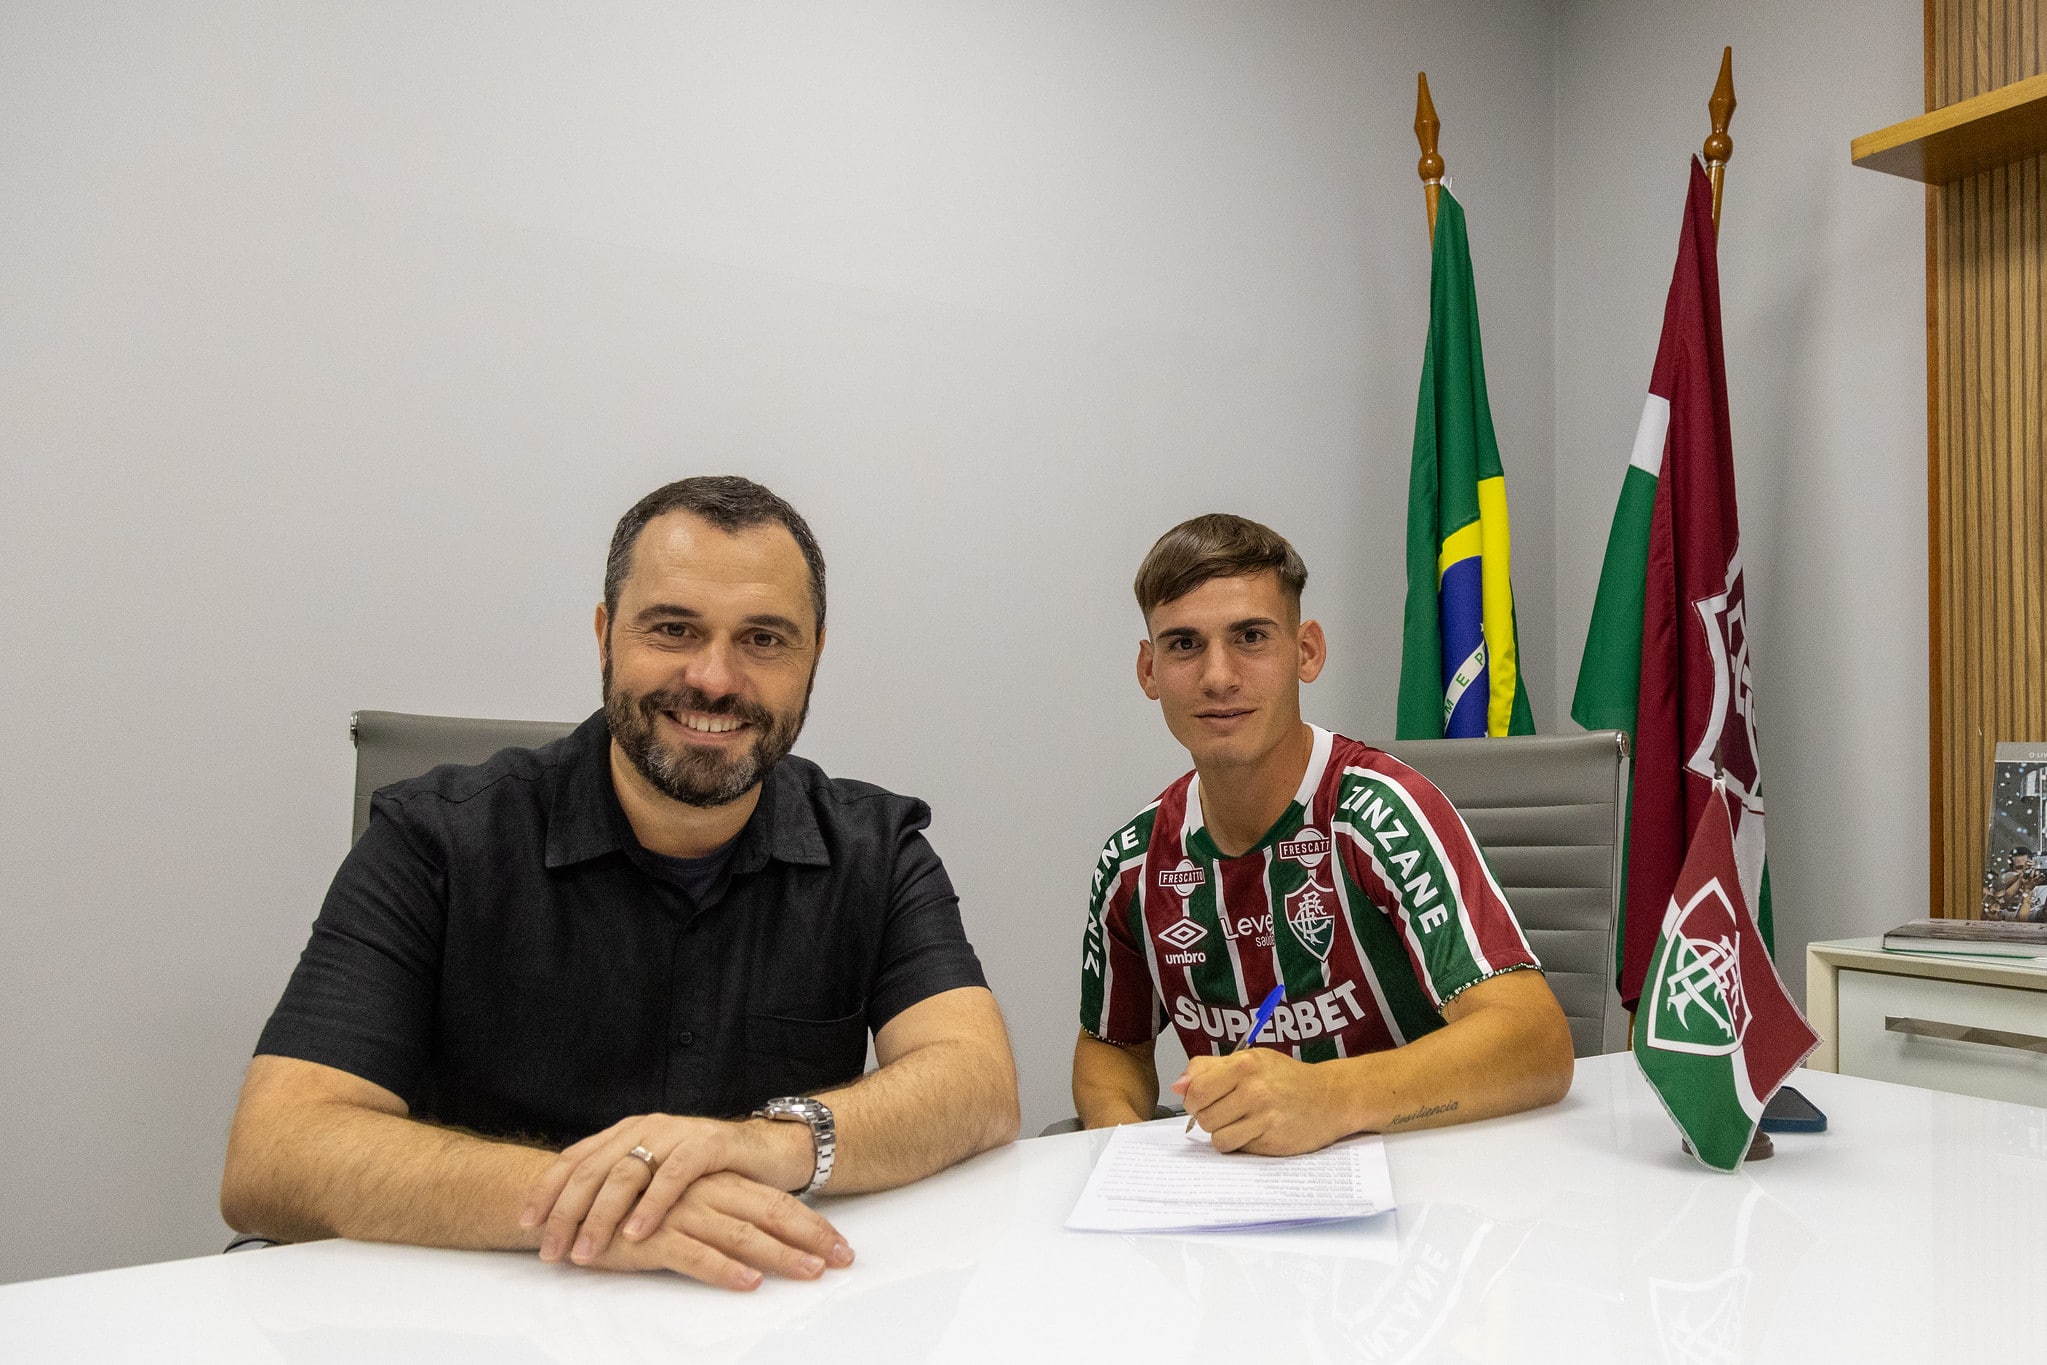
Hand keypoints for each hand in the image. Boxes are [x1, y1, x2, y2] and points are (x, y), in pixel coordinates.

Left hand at [522, 1112, 803, 1264]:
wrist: (767, 1149)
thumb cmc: (707, 1171)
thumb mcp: (655, 1174)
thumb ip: (619, 1185)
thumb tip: (571, 1220)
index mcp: (627, 1131)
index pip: (575, 1158)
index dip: (548, 1190)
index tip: (527, 1224)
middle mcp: (646, 1127)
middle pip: (593, 1169)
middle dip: (567, 1213)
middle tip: (553, 1251)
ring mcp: (678, 1132)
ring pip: (627, 1173)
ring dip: (602, 1216)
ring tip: (587, 1251)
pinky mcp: (710, 1143)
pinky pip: (675, 1174)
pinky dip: (652, 1204)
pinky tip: (637, 1231)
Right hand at [583, 1171, 853, 1290]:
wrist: (569, 1200)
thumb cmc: (632, 1206)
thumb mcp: (683, 1201)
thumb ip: (719, 1209)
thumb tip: (761, 1236)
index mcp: (714, 1181)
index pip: (774, 1200)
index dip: (811, 1223)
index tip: (843, 1248)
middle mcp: (704, 1191)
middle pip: (769, 1212)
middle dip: (811, 1238)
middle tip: (845, 1259)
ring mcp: (680, 1212)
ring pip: (740, 1233)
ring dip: (780, 1255)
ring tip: (810, 1273)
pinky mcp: (652, 1238)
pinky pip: (695, 1254)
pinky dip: (724, 1269)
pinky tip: (749, 1282)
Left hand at [1172, 1049, 1349, 1154]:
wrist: (1331, 1097)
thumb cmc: (1286, 1078)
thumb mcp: (1249, 1060)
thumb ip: (1208, 1068)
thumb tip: (1178, 1085)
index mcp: (1245, 1065)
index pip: (1196, 1092)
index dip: (1193, 1100)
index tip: (1203, 1100)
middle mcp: (1255, 1090)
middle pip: (1203, 1118)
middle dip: (1209, 1117)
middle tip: (1226, 1110)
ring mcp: (1265, 1118)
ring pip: (1218, 1138)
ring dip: (1224, 1133)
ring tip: (1241, 1122)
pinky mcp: (1273, 1141)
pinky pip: (1239, 1149)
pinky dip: (1242, 1143)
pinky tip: (1256, 1131)